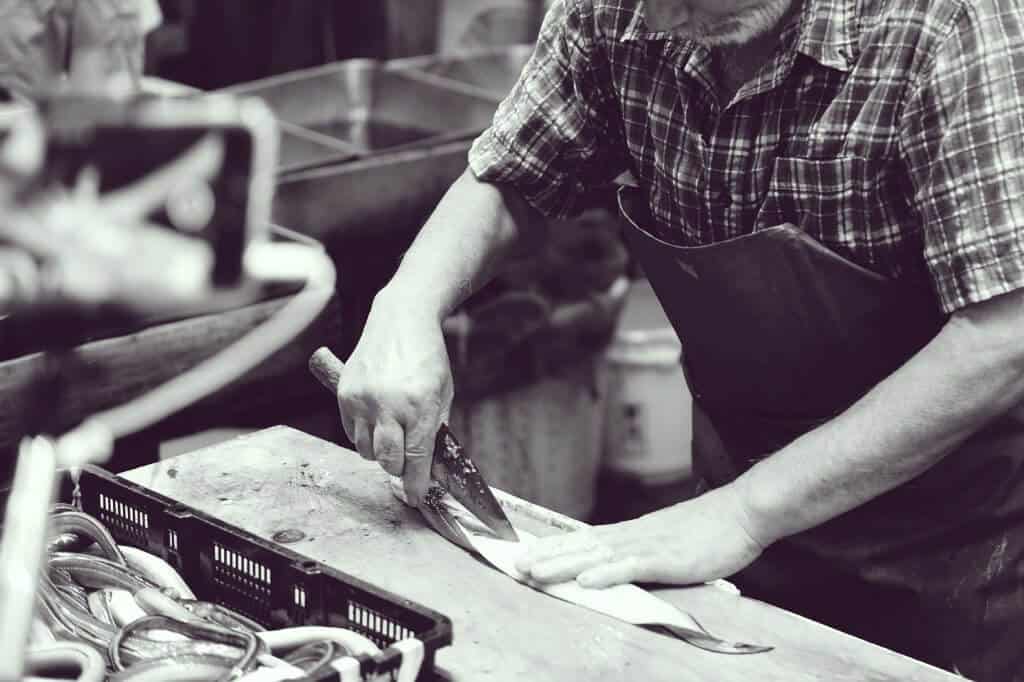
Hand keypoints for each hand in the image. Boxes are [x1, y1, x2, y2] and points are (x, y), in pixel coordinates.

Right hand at [336, 288, 453, 505]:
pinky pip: (352, 432)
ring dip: (380, 451)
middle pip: (388, 461)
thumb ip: (435, 430)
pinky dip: (364, 434)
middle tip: (407, 463)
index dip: (416, 485)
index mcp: (420, 406)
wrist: (401, 319)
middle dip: (398, 469)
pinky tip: (376, 418)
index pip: (416, 459)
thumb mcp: (443, 393)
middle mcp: (389, 405)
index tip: (416, 497)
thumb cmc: (427, 357)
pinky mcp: (345, 393)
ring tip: (392, 432)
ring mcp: (363, 399)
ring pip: (366, 451)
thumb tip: (429, 467)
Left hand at [515, 484, 768, 587]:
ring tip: (536, 571)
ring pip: (597, 555)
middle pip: (582, 546)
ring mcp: (649, 545)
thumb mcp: (671, 540)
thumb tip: (625, 563)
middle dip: (548, 556)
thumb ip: (647, 552)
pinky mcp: (667, 557)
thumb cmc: (712, 529)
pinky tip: (585, 580)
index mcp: (635, 532)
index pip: (586, 539)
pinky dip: (606, 573)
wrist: (743, 512)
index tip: (529, 553)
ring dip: (564, 564)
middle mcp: (635, 535)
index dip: (556, 547)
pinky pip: (631, 566)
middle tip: (517, 564)